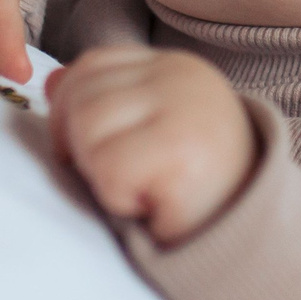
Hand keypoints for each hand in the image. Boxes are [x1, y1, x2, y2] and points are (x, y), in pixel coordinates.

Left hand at [47, 47, 257, 246]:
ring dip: (101, 175)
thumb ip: (101, 103)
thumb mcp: (143, 133)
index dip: (73, 111)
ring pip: (87, 129)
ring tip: (142, 187)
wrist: (250, 234)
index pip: (92, 65)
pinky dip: (118, 198)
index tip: (95, 151)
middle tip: (126, 178)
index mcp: (172, 67)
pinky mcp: (181, 147)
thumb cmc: (191, 188)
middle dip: (85, 148)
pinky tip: (152, 203)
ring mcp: (184, 106)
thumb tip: (50, 83)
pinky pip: (108, 168)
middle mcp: (181, 75)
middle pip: (81, 97)